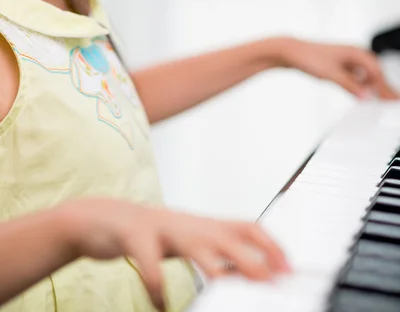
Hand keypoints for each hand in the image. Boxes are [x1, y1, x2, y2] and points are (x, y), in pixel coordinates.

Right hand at [60, 199, 289, 310]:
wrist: (106, 218)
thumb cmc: (152, 235)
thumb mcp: (188, 241)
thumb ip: (217, 254)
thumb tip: (254, 272)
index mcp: (203, 225)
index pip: (246, 226)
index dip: (270, 244)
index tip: (287, 268)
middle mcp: (187, 224)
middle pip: (226, 236)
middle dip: (251, 259)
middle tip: (270, 283)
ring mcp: (161, 227)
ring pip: (192, 242)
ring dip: (211, 265)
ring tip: (223, 287)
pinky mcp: (135, 236)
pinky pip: (148, 260)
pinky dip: (156, 284)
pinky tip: (161, 304)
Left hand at [282, 39, 397, 99]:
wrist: (292, 52)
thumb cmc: (310, 57)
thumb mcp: (332, 74)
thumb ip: (350, 86)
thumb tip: (366, 96)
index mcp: (356, 52)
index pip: (376, 72)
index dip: (385, 87)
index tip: (393, 99)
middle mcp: (354, 54)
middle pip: (374, 72)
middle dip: (383, 87)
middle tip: (392, 101)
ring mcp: (346, 59)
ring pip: (365, 74)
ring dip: (373, 86)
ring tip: (380, 99)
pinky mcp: (339, 64)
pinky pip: (356, 75)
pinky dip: (361, 84)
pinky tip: (362, 92)